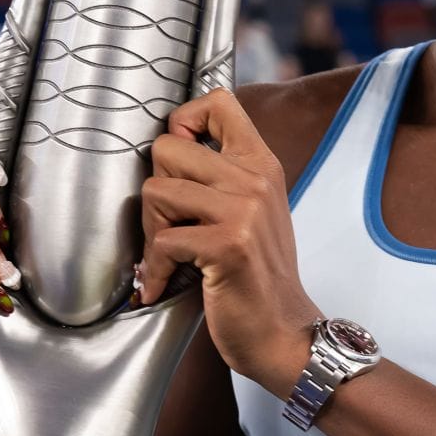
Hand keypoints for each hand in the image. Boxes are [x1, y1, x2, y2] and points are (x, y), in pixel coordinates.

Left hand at [136, 89, 321, 396]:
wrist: (284, 333)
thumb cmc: (257, 276)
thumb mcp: (253, 211)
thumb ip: (222, 177)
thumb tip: (166, 149)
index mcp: (261, 164)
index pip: (219, 102)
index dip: (184, 121)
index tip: (179, 161)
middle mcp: (255, 179)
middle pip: (168, 148)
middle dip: (156, 191)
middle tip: (169, 227)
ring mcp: (243, 211)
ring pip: (157, 191)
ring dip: (151, 231)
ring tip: (168, 257)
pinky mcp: (227, 246)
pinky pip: (163, 240)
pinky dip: (155, 269)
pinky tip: (165, 285)